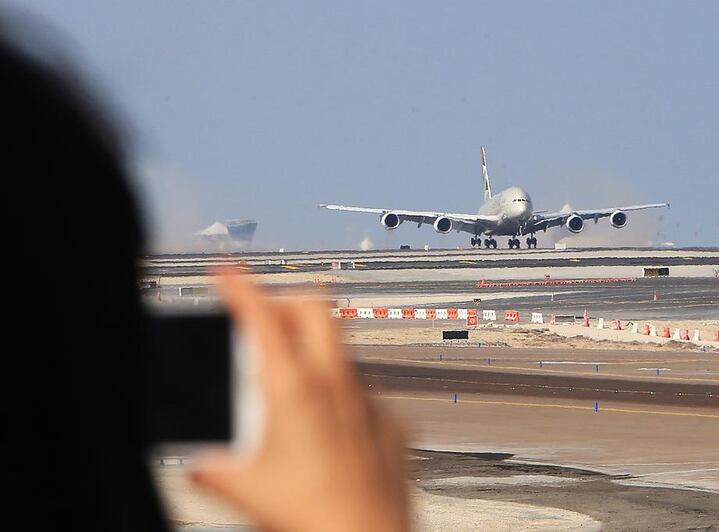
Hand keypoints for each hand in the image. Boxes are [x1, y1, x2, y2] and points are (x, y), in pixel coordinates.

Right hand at [192, 273, 408, 531]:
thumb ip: (213, 468)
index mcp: (295, 389)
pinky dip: (341, 394)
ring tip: (290, 379)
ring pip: (341, 348)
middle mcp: (337, 384)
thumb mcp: (244, 489)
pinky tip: (329, 427)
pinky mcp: (391, 424)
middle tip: (263, 318)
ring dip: (313, 349)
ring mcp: (369, 400)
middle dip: (285, 301)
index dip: (240, 287)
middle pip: (314, 307)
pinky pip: (364, 391)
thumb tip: (199, 463)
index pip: (262, 316)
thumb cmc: (313, 520)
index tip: (226, 273)